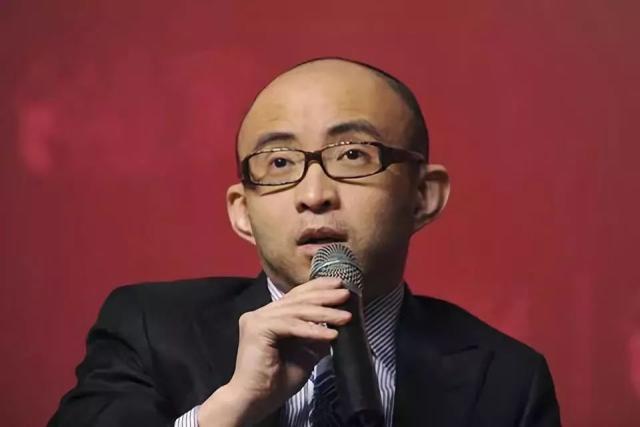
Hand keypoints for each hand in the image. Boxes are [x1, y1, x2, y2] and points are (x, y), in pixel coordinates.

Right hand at [198, 277, 350, 425]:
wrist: (257, 400)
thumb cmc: (278, 381)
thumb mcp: (306, 354)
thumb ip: (316, 336)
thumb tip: (336, 324)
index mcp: (271, 316)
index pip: (296, 296)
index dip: (318, 288)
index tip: (340, 284)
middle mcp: (262, 313)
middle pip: (297, 299)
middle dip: (324, 296)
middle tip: (346, 293)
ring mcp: (257, 319)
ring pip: (296, 311)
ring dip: (325, 314)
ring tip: (346, 317)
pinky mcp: (257, 328)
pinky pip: (291, 325)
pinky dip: (313, 331)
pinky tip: (331, 335)